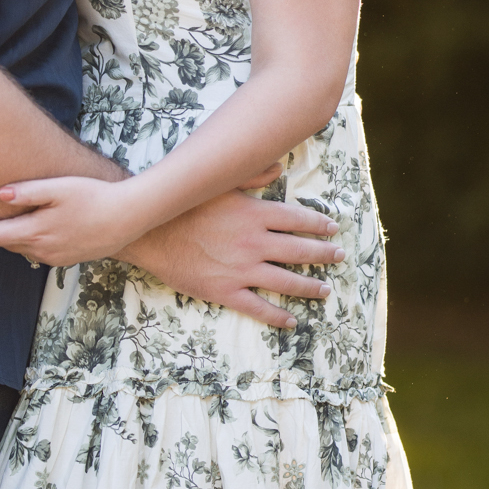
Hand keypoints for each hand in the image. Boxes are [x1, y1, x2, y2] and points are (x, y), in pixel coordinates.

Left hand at [0, 174, 137, 269]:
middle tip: (9, 202)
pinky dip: (37, 238)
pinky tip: (52, 220)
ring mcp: (55, 259)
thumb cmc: (93, 197)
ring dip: (19, 232)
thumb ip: (26, 192)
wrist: (128, 217)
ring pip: (23, 248)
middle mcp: (41, 253)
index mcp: (34, 234)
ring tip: (32, 209)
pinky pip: (41, 252)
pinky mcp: (67, 259)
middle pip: (5, 244)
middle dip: (0, 225)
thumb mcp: (58, 188)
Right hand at [121, 186, 340, 327]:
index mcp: (255, 215)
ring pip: (286, 282)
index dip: (319, 225)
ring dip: (309, 287)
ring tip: (324, 290)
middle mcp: (254, 243)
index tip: (333, 228)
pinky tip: (291, 321)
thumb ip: (251, 174)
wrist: (150, 232)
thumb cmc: (183, 204)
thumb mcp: (219, 183)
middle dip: (323, 255)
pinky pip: (258, 307)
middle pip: (300, 251)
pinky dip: (277, 316)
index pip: (298, 220)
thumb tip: (278, 167)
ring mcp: (241, 270)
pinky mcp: (225, 291)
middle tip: (338, 257)